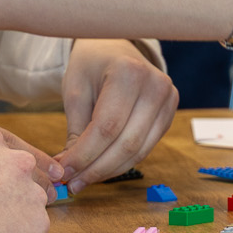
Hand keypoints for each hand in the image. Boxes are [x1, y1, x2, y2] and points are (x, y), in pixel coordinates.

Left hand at [58, 39, 178, 190]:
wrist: (115, 49)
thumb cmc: (91, 66)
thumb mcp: (75, 90)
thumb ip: (75, 130)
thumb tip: (68, 170)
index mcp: (129, 72)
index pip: (107, 126)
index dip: (85, 155)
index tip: (63, 172)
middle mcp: (156, 85)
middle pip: (126, 142)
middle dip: (96, 168)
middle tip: (72, 183)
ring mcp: (168, 99)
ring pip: (138, 151)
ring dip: (108, 171)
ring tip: (83, 179)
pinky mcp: (170, 113)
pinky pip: (146, 148)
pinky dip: (122, 163)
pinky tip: (101, 168)